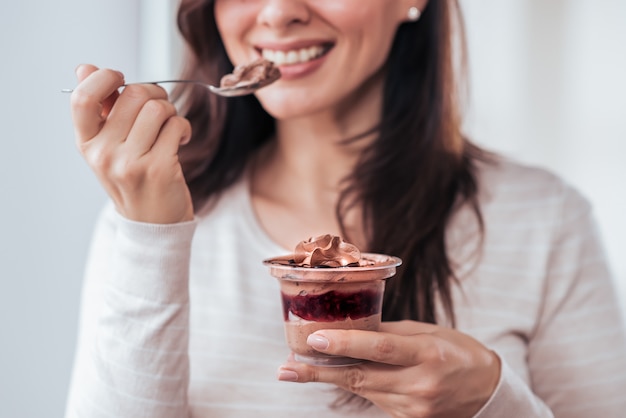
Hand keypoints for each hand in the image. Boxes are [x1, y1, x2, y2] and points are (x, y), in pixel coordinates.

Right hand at [70, 64, 193, 223]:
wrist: (152, 224)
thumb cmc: (133, 180)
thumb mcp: (108, 148)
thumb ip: (101, 109)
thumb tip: (85, 67)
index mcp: (87, 144)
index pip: (82, 98)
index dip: (103, 78)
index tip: (120, 78)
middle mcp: (104, 154)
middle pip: (132, 94)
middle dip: (153, 94)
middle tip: (159, 110)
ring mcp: (131, 163)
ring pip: (158, 108)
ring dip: (171, 111)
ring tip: (169, 127)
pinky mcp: (160, 169)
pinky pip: (176, 125)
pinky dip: (183, 127)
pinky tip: (179, 140)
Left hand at [277, 320, 500, 417]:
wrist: (486, 392)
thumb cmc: (458, 353)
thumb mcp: (428, 332)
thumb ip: (390, 333)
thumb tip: (351, 327)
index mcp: (428, 354)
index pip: (380, 348)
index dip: (346, 344)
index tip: (315, 340)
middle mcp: (419, 384)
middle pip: (360, 376)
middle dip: (318, 372)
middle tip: (285, 368)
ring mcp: (412, 408)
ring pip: (361, 389)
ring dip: (329, 378)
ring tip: (297, 368)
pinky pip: (373, 399)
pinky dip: (353, 385)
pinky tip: (336, 374)